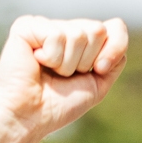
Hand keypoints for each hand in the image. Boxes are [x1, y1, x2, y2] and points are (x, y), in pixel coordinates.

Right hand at [0, 15, 128, 142]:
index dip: (114, 48)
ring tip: (49, 72)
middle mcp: (65, 29)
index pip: (115, 27)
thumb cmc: (57, 106)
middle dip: (85, 61)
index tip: (97, 70)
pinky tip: (36, 62)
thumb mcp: (96, 85)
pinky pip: (56, 35)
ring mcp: (46, 26)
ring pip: (78, 35)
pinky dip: (51, 57)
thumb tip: (115, 29)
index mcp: (82, 42)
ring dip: (66, 64)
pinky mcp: (27, 26)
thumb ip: (114, 60)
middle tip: (63, 75)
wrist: (28, 117)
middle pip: (97, 30)